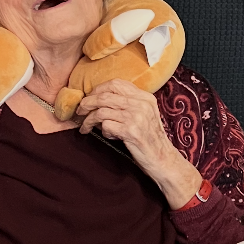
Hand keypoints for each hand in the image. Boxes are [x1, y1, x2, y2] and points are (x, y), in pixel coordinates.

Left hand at [76, 78, 201, 207]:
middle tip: (79, 111)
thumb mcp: (144, 115)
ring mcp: (136, 117)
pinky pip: (106, 126)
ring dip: (88, 120)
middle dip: (87, 103)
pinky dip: (102, 131)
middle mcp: (141, 104)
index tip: (90, 97)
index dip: (98, 89)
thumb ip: (127, 105)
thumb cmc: (150, 138)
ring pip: (101, 111)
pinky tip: (107, 136)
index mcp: (145, 97)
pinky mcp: (131, 132)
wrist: (163, 159)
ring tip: (85, 127)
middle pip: (105, 96)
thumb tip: (98, 100)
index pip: (116, 84)